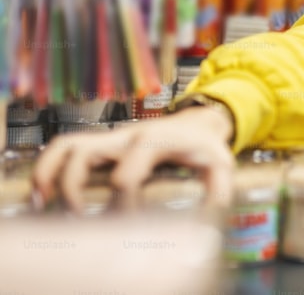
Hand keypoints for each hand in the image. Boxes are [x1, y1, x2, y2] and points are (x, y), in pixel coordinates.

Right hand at [32, 107, 234, 212]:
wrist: (198, 122)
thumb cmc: (204, 146)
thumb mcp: (219, 164)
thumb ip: (218, 189)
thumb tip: (209, 215)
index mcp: (154, 143)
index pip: (126, 173)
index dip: (122, 202)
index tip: (127, 223)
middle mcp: (126, 137)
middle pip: (84, 153)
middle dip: (73, 188)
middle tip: (78, 218)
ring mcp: (111, 138)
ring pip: (67, 145)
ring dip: (49, 174)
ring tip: (43, 204)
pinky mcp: (102, 142)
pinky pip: (65, 146)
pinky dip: (48, 167)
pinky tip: (44, 194)